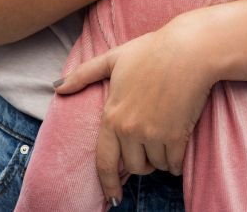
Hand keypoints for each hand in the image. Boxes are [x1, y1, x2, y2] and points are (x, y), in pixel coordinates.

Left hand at [52, 16, 215, 204]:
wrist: (189, 50)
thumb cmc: (152, 50)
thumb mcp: (114, 58)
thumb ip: (84, 74)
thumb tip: (57, 87)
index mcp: (111, 115)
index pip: (104, 161)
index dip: (108, 183)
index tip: (112, 197)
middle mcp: (129, 129)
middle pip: (133, 167)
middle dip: (141, 163)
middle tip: (148, 149)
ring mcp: (153, 134)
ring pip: (155, 165)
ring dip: (160, 160)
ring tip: (164, 140)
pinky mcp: (176, 136)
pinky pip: (174, 163)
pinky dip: (176, 162)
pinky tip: (177, 150)